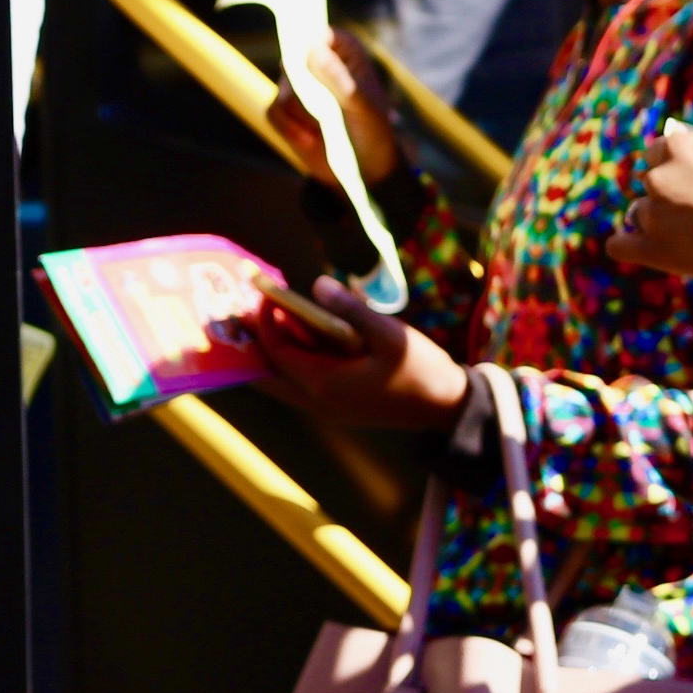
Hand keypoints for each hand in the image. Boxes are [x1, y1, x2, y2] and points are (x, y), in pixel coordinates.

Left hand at [234, 275, 466, 429]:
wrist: (446, 407)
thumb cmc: (420, 370)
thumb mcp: (390, 334)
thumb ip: (352, 309)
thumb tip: (318, 285)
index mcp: (326, 386)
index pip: (279, 353)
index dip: (266, 322)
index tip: (265, 292)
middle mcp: (318, 403)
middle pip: (267, 377)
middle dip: (254, 344)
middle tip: (246, 312)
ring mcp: (327, 408)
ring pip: (282, 382)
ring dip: (273, 351)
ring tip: (269, 316)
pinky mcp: (337, 405)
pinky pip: (301, 382)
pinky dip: (294, 359)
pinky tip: (301, 333)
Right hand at [262, 29, 404, 186]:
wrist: (365, 167)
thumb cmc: (373, 130)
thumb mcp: (362, 107)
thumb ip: (338, 78)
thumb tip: (312, 49)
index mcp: (345, 50)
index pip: (319, 33)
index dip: (310, 45)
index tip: (312, 67)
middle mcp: (319, 61)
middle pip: (294, 62)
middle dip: (305, 92)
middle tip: (323, 112)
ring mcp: (300, 84)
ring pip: (283, 90)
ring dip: (301, 115)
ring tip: (323, 129)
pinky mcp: (285, 109)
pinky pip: (273, 112)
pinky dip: (290, 129)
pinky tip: (309, 141)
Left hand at [609, 119, 692, 292]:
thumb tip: (680, 139)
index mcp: (677, 146)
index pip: (656, 152)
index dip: (673, 166)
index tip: (687, 179)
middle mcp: (658, 177)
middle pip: (649, 182)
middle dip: (667, 193)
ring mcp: (654, 215)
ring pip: (640, 214)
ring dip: (657, 221)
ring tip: (690, 234)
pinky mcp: (654, 250)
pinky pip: (619, 246)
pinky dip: (626, 246)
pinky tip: (634, 247)